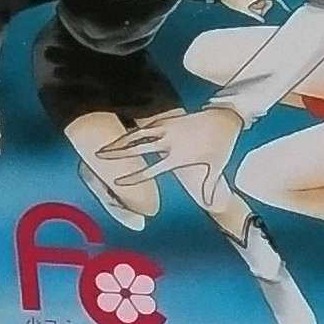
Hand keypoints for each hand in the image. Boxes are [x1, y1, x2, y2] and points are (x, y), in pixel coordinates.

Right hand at [107, 104, 243, 183]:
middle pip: (137, 148)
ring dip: (120, 140)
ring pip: (138, 134)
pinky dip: (134, 129)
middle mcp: (169, 142)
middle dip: (117, 153)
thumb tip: (211, 205)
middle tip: (98, 156)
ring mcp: (168, 129)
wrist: (226, 119)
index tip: (118, 183)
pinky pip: (148, 125)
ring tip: (103, 146)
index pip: (150, 171)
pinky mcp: (169, 119)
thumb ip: (209, 186)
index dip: (133, 178)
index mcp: (178, 157)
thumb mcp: (216, 167)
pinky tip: (121, 133)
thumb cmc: (222, 145)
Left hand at [223, 0, 278, 17]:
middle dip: (262, 7)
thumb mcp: (245, 11)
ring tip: (247, 8)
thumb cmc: (233, 1)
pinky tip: (244, 3)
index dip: (281, 4)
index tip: (285, 8)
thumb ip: (255, 16)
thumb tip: (262, 20)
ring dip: (257, 4)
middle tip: (254, 13)